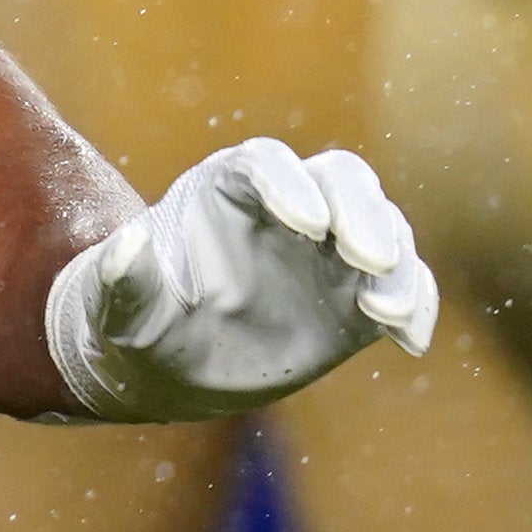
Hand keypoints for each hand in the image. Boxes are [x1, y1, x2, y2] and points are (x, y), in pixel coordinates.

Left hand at [44, 141, 438, 422]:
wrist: (172, 367)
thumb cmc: (137, 323)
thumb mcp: (117, 309)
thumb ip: (121, 280)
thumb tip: (126, 245)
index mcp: (226, 189)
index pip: (266, 164)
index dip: (289, 185)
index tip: (308, 224)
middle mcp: (288, 205)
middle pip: (341, 182)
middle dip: (363, 214)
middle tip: (371, 258)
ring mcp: (331, 249)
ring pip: (383, 228)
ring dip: (396, 265)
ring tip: (387, 313)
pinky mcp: (358, 296)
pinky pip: (402, 285)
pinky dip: (414, 305)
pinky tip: (409, 340)